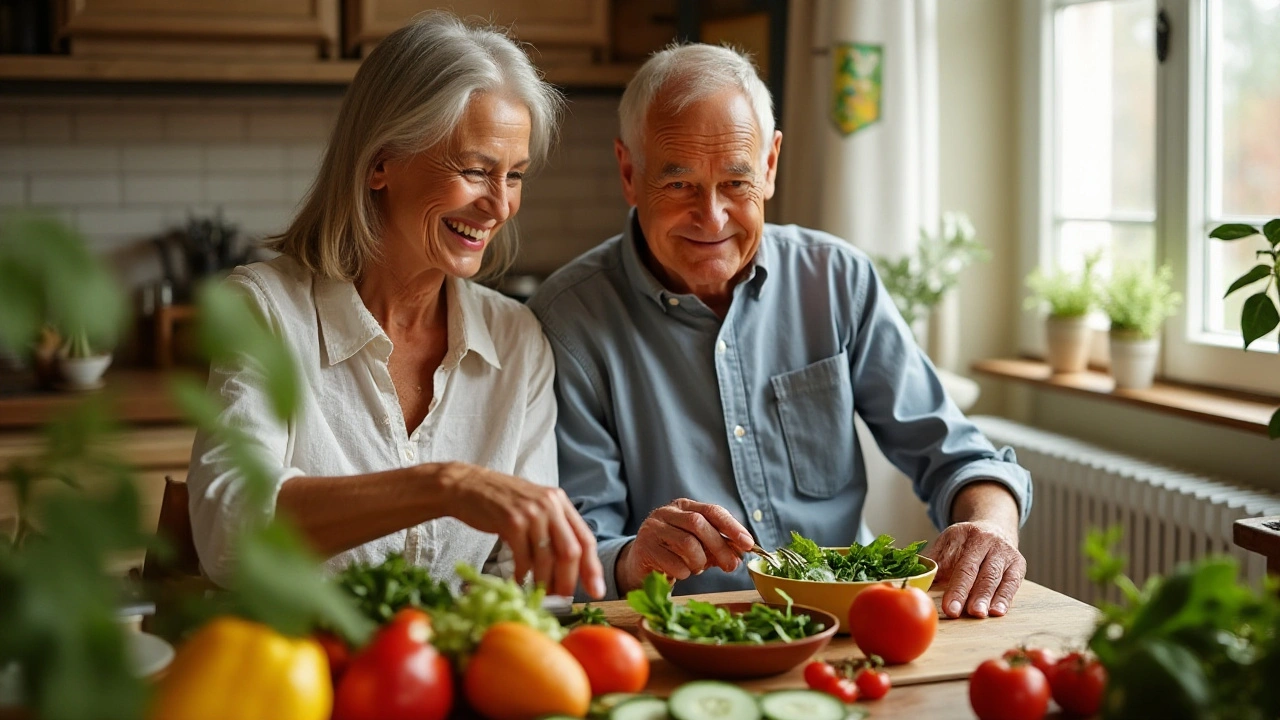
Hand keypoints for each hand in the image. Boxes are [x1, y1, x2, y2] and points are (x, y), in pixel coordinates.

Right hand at [436, 463, 604, 598]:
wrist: (467, 486)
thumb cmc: (501, 502)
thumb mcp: (534, 507)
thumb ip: (552, 528)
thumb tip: (569, 567)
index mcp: (560, 501)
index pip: (585, 539)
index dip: (592, 568)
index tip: (596, 590)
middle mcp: (550, 504)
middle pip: (570, 551)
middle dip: (568, 580)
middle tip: (563, 598)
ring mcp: (531, 512)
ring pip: (547, 557)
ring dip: (544, 581)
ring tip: (539, 593)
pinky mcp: (511, 521)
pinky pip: (523, 557)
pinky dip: (522, 573)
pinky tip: (518, 580)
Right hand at [615, 498, 754, 592]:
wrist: (641, 567)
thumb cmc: (674, 554)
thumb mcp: (699, 547)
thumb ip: (718, 547)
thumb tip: (739, 554)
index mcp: (683, 506)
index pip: (712, 510)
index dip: (732, 527)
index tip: (748, 543)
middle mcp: (666, 513)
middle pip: (699, 524)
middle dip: (720, 546)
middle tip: (731, 566)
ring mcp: (652, 529)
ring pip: (688, 543)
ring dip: (699, 561)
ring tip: (696, 568)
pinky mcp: (644, 548)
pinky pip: (674, 563)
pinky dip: (684, 572)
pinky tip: (681, 573)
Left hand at [923, 520, 1024, 618]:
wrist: (994, 527)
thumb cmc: (965, 543)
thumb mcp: (947, 543)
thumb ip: (935, 560)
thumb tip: (914, 579)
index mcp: (965, 535)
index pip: (957, 564)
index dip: (953, 587)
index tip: (947, 607)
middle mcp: (987, 541)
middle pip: (975, 571)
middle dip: (966, 593)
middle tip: (958, 612)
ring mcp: (1004, 552)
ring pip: (994, 577)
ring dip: (987, 597)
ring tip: (979, 614)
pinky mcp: (1018, 563)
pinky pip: (1012, 582)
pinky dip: (1005, 598)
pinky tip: (998, 611)